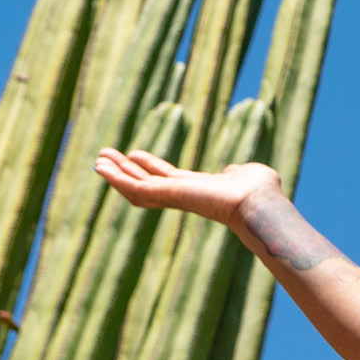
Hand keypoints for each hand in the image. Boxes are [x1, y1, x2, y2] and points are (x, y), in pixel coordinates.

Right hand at [94, 147, 281, 228]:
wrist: (257, 203)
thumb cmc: (261, 192)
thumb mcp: (246, 174)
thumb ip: (237, 171)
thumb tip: (234, 170)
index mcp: (199, 189)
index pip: (167, 178)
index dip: (150, 167)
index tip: (135, 156)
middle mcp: (183, 195)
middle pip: (147, 182)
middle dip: (126, 170)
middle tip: (105, 157)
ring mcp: (174, 196)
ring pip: (137, 186)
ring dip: (116, 174)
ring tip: (98, 159)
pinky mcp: (167, 196)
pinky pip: (135, 188)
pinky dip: (117, 179)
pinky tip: (102, 167)